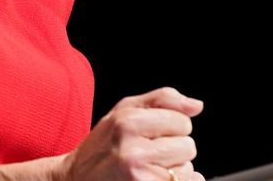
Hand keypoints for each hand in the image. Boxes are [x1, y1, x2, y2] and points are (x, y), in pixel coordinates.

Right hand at [59, 87, 204, 180]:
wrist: (76, 178)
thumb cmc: (104, 143)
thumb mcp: (125, 110)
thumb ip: (163, 99)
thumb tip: (197, 106)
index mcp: (128, 121)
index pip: (183, 121)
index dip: (173, 127)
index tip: (154, 134)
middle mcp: (132, 150)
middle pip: (188, 146)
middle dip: (175, 150)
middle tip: (150, 154)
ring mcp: (138, 177)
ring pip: (187, 170)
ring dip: (174, 170)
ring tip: (148, 169)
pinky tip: (157, 179)